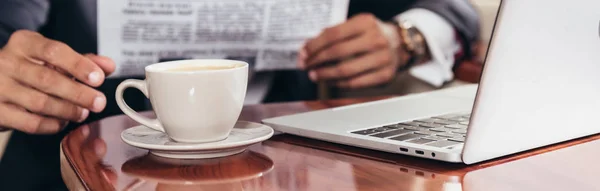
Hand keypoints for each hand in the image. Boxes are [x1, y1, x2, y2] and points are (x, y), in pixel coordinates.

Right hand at [0, 30, 114, 133]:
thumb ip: (81, 61)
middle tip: (98, 102)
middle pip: (48, 80)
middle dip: (79, 93)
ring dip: (68, 110)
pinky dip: (52, 124)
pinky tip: (63, 121)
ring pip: (40, 103)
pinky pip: (30, 122)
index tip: (98, 78)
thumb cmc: (27, 68)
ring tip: (82, 113)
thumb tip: (108, 66)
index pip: (54, 51)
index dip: (79, 65)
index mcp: (24, 44)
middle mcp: (8, 62)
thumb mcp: (51, 58)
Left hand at [298, 13, 408, 88]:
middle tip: (306, 66)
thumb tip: (307, 49)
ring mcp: (382, 57)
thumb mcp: (355, 26)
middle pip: (337, 52)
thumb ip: (333, 35)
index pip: (333, 34)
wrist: (400, 44)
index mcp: (365, 22)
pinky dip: (339, 84)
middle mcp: (376, 39)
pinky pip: (356, 83)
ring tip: (315, 75)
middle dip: (316, 61)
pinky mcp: (385, 74)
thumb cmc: (370, 35)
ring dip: (325, 75)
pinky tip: (330, 82)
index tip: (303, 54)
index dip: (314, 45)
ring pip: (346, 70)